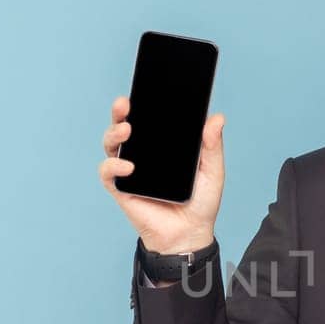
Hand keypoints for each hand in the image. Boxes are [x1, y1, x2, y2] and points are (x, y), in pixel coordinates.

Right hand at [98, 95, 223, 253]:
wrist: (190, 235)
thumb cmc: (201, 203)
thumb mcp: (212, 171)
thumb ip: (212, 146)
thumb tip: (216, 117)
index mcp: (162, 146)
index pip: (149, 120)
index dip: (144, 103)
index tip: (146, 88)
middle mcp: (143, 155)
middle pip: (124, 127)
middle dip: (120, 112)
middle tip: (125, 103)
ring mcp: (129, 171)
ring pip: (111, 145)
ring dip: (113, 134)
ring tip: (126, 129)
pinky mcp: (121, 189)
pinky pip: (108, 173)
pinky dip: (114, 167)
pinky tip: (129, 167)